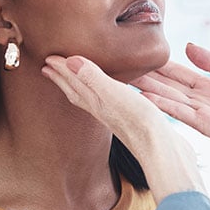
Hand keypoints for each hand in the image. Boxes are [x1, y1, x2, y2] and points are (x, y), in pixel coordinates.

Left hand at [41, 55, 203, 201]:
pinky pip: (108, 103)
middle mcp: (102, 110)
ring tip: (73, 78)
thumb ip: (93, 78)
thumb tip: (70, 62)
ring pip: (91, 99)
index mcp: (96, 101)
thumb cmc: (140, 122)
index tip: (48, 58)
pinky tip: (110, 96)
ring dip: (79, 86)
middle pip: (77, 92)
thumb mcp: (115, 95)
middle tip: (49, 68)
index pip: (74, 82)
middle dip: (64, 79)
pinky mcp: (130, 120)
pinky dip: (102, 94)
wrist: (162, 151)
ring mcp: (116, 117)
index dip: (61, 69)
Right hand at [137, 44, 209, 209]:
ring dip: (145, 90)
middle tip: (117, 66)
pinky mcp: (207, 126)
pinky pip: (180, 113)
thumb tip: (188, 46)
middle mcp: (201, 102)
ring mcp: (202, 115)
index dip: (157, 66)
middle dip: (143, 77)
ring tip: (122, 79)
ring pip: (167, 99)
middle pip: (166, 87)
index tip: (136, 55)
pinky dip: (161, 105)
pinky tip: (144, 96)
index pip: (177, 74)